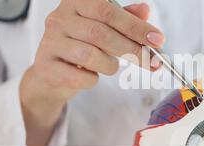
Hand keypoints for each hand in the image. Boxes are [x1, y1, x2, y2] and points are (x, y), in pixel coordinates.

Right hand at [19, 1, 163, 145]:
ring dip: (109, 65)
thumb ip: (125, 18)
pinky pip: (78, 76)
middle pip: (100, 33)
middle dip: (131, 49)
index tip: (158, 40)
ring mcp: (49, 42)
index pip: (108, 10)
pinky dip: (92, 80)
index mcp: (77, 2)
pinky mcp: (45, 66)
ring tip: (110, 66)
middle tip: (152, 62)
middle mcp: (60, 18)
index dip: (135, 26)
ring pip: (89, 55)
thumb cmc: (83, 45)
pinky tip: (92, 75)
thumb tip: (145, 10)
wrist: (53, 72)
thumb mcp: (106, 28)